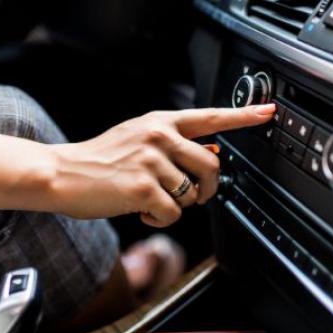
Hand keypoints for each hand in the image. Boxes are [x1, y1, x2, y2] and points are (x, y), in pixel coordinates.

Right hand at [49, 104, 275, 227]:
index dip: (243, 116)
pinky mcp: (142, 187)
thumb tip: (213, 155)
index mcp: (160, 122)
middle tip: (190, 195)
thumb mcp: (137, 138)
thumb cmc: (100, 158)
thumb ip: (173, 144)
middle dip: (206, 189)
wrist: (63, 173)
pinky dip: (159, 219)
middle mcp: (159, 137)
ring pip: (192, 195)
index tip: (269, 112)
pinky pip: (173, 214)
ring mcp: (151, 161)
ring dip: (175, 205)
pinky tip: (140, 210)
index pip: (210, 117)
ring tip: (150, 199)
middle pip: (212, 167)